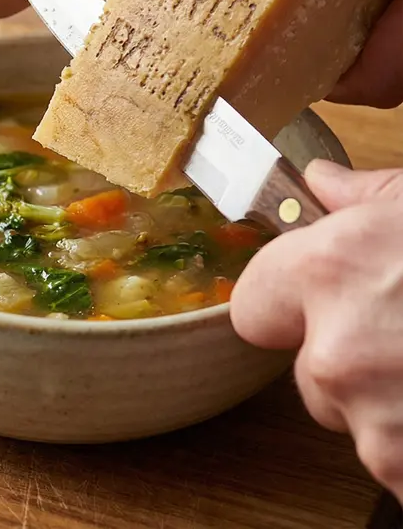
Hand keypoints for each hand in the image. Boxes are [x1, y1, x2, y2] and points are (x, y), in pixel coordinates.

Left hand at [231, 159, 402, 497]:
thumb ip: (369, 199)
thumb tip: (323, 182)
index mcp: (331, 272)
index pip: (253, 304)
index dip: (289, 302)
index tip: (322, 299)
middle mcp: (336, 350)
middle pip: (309, 369)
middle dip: (351, 358)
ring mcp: (374, 420)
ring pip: (354, 418)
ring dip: (391, 403)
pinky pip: (394, 459)